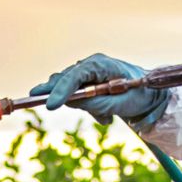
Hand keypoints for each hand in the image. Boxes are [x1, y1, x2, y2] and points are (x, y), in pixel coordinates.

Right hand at [30, 54, 168, 127]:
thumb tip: (71, 102)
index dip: (61, 90)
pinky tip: (106, 115)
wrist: (149, 94)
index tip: (50, 105)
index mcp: (102, 64)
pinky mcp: (86, 82)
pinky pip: (76, 97)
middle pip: (65, 79)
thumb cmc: (139, 95)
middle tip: (32, 99)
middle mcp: (91, 64)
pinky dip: (87, 107)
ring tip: (106, 117)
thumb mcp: (120, 104)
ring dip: (84, 106)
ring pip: (70, 90)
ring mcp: (87, 72)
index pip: (75, 75)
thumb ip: (95, 103)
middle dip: (56, 93)